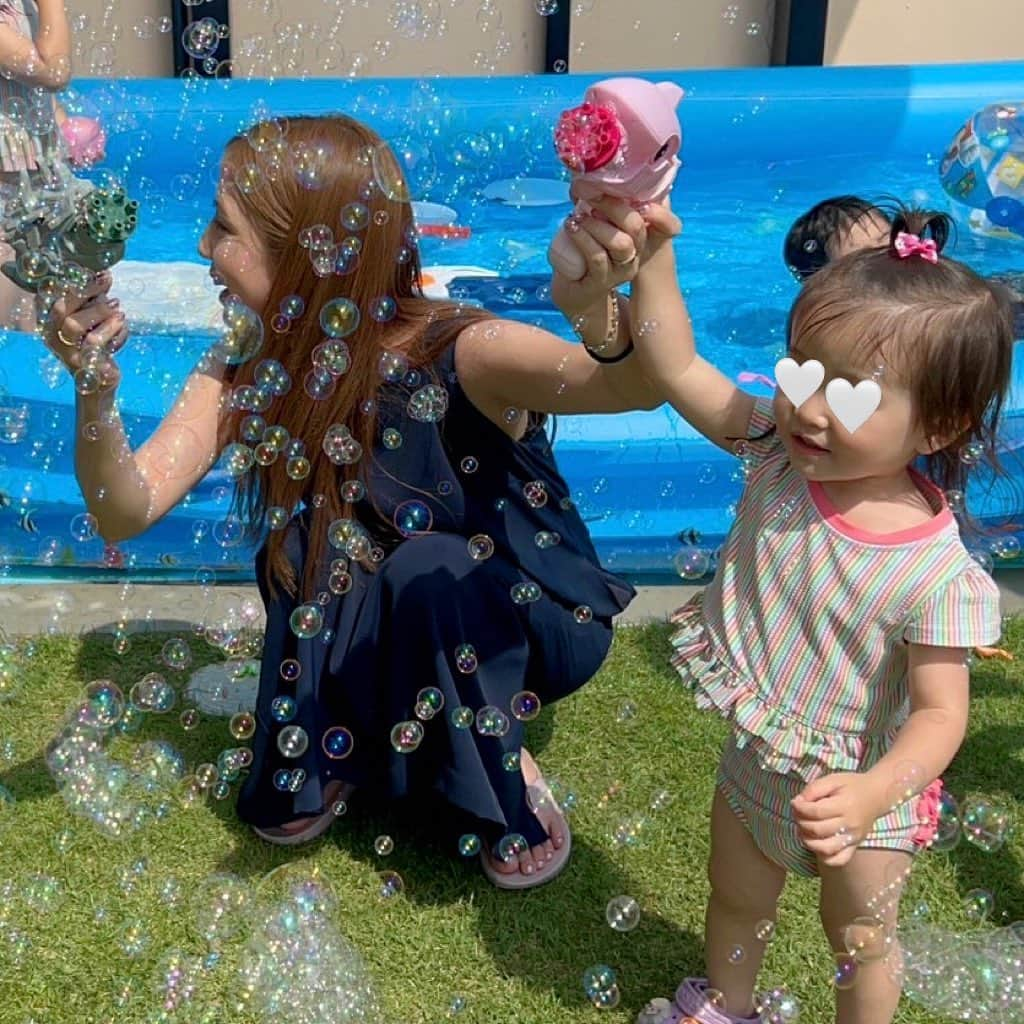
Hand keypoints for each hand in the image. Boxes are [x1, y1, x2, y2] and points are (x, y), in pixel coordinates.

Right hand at [42, 271, 127, 391]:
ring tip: (120, 311)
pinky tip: (123, 327)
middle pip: (62, 309)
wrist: (99, 384)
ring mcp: (66, 352)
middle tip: (109, 283)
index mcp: (50, 322)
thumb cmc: (96, 348)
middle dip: (88, 293)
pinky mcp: (84, 366)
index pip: (56, 296)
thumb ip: (95, 302)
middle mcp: (53, 337)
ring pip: (76, 326)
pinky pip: (96, 343)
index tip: (101, 273)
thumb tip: (105, 276)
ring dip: (101, 313)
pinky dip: (114, 332)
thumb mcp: (94, 322)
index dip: (78, 283)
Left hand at [791, 772, 885, 867]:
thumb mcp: (832, 780)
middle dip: (801, 822)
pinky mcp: (855, 846)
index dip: (800, 808)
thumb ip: (814, 789)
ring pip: (825, 848)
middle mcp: (850, 825)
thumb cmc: (851, 786)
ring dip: (808, 840)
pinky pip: (838, 860)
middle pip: (818, 830)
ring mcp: (853, 839)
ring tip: (803, 829)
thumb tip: (798, 802)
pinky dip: (824, 856)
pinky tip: (816, 844)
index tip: (794, 802)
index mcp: (845, 805)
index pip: (816, 812)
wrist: (876, 796)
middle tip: (797, 814)